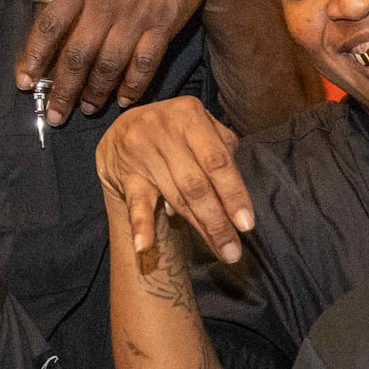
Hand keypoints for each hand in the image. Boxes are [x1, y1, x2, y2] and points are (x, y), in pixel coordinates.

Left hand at [19, 0, 237, 122]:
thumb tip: (54, 32)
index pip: (49, 25)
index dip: (34, 57)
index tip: (24, 82)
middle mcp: (106, 0)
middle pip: (77, 53)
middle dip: (64, 90)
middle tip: (56, 114)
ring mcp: (136, 13)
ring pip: (109, 63)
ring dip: (96, 92)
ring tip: (88, 109)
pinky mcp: (163, 24)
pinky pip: (144, 63)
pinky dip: (133, 86)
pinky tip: (123, 100)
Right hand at [99, 99, 255, 265]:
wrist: (123, 130)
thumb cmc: (176, 132)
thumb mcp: (200, 127)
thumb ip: (223, 151)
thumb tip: (238, 192)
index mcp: (190, 115)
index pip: (217, 162)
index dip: (233, 194)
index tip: (246, 224)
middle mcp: (164, 130)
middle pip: (196, 185)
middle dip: (218, 221)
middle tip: (234, 251)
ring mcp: (141, 152)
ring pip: (175, 198)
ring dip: (198, 228)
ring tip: (219, 252)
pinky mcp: (125, 173)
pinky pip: (136, 203)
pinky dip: (141, 225)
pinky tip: (144, 247)